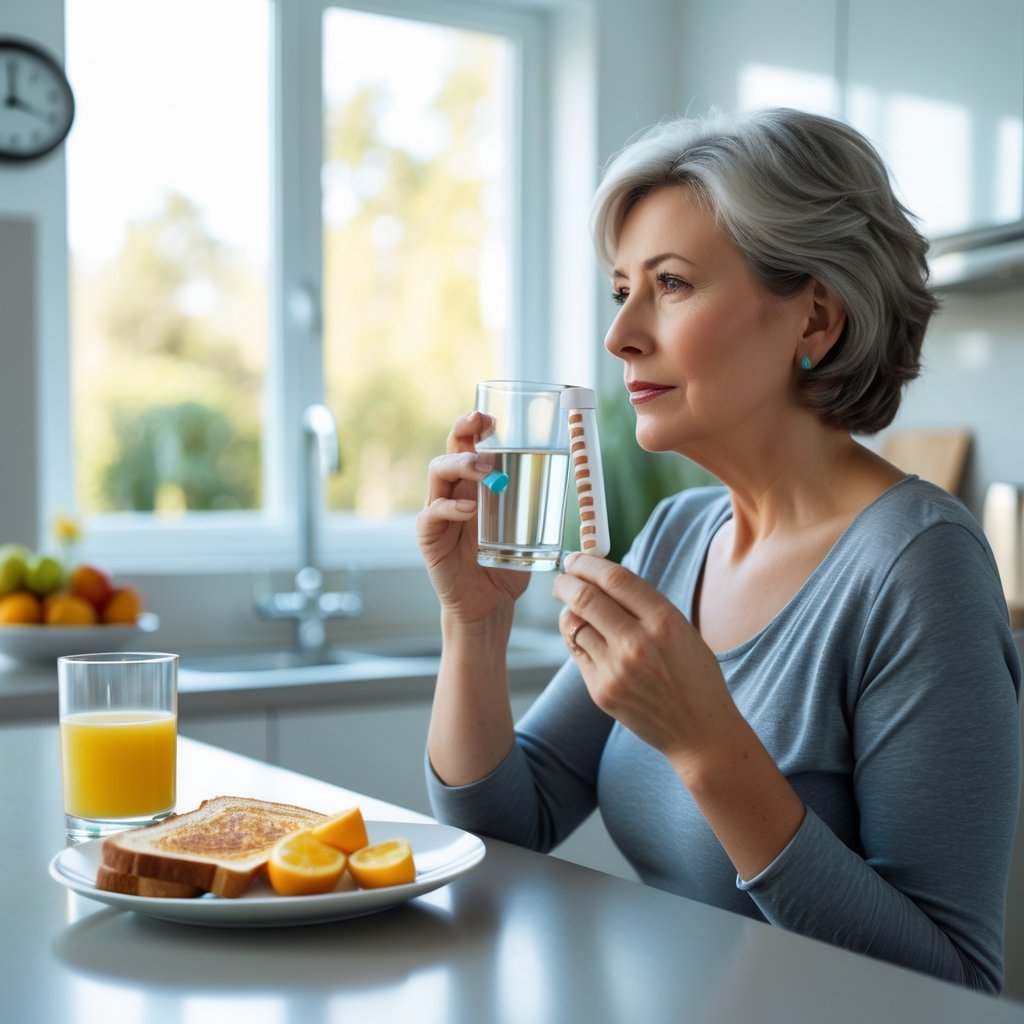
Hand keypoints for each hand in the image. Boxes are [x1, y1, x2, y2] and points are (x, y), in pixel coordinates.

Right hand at [416, 411, 528, 623]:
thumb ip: (539, 501)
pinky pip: (433, 513)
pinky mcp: (430, 537)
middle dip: (462, 431)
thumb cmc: (508, 563)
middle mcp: (453, 491)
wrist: (490, 604)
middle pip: (450, 449)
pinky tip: (468, 509)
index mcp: (475, 485)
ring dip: (460, 464)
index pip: (469, 445)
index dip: (474, 426)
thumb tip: (574, 472)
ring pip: (438, 473)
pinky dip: (449, 507)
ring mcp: (438, 512)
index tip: (490, 416)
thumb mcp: (528, 526)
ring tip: (483, 467)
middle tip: (480, 424)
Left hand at [553, 552, 739, 768]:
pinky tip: (583, 634)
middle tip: (563, 578)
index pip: (615, 579)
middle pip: (586, 598)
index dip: (588, 563)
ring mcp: (617, 670)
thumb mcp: (681, 630)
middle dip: (566, 582)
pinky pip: (576, 652)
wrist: (698, 731)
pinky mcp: (602, 691)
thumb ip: (644, 605)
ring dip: (568, 610)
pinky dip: (575, 636)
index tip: (576, 559)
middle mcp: (639, 644)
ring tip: (574, 608)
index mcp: (665, 621)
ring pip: (574, 625)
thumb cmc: (693, 675)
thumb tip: (601, 576)